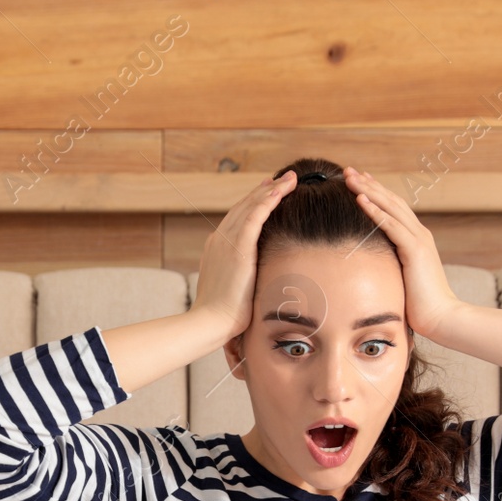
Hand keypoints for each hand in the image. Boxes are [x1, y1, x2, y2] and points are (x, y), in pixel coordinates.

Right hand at [193, 168, 299, 342]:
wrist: (211, 321)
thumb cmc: (224, 315)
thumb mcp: (233, 290)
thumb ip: (243, 278)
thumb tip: (257, 283)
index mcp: (217, 249)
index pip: (238, 219)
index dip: (255, 204)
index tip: (270, 193)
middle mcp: (219, 239)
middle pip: (244, 207)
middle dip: (265, 191)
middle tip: (284, 178)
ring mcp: (226, 241)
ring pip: (251, 206)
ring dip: (272, 190)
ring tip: (290, 179)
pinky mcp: (237, 246)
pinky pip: (255, 215)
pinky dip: (269, 200)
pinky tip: (282, 190)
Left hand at [342, 166, 463, 341]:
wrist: (441, 317)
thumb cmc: (419, 305)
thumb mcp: (401, 279)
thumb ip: (390, 267)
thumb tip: (371, 268)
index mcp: (416, 239)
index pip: (393, 208)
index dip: (376, 192)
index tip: (358, 181)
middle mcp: (419, 233)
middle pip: (390, 201)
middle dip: (368, 184)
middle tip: (347, 171)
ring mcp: (418, 239)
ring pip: (390, 207)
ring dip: (368, 190)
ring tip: (349, 178)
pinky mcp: (415, 250)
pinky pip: (391, 225)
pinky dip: (375, 210)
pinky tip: (360, 199)